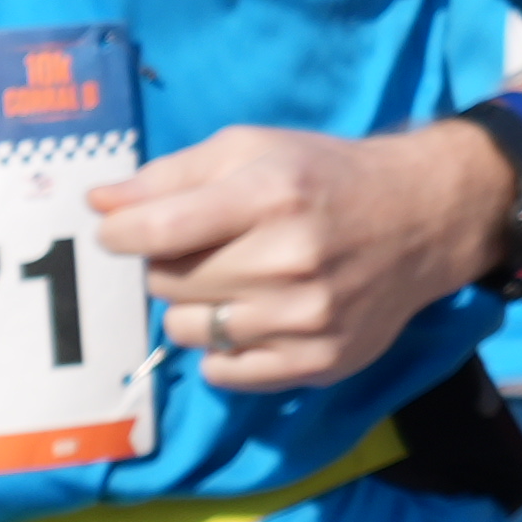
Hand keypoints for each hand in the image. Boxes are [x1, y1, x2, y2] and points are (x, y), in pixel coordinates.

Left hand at [91, 122, 509, 395]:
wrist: (424, 217)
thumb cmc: (326, 177)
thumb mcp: (252, 149)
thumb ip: (170, 176)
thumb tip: (98, 205)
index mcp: (270, 196)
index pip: (156, 230)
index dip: (119, 234)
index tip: (117, 232)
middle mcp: (289, 261)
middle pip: (166, 282)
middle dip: (167, 263)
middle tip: (204, 247)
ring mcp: (305, 319)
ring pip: (187, 330)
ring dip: (193, 306)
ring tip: (233, 282)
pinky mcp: (318, 361)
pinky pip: (223, 371)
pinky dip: (221, 348)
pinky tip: (251, 317)